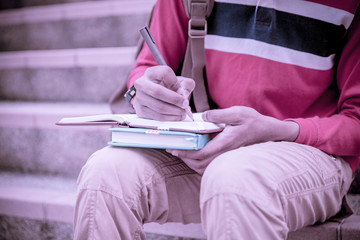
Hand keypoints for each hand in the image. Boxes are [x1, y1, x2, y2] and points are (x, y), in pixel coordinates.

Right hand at [133, 66, 194, 120]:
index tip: (183, 92)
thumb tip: (184, 94)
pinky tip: (177, 116)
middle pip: (158, 92)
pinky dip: (170, 118)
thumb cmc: (167, 87)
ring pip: (158, 107)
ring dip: (174, 111)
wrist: (152, 95)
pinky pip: (157, 116)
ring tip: (183, 112)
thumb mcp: (178, 81)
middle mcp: (142, 84)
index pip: (165, 73)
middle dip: (175, 100)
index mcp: (151, 73)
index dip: (176, 83)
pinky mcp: (141, 111)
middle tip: (185, 104)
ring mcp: (139, 98)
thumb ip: (186, 84)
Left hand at [167, 106, 298, 173]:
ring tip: (182, 153)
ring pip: (205, 168)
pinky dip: (199, 164)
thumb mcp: (237, 112)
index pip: (202, 153)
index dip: (186, 153)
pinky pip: (210, 166)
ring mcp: (227, 157)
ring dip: (191, 163)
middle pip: (200, 164)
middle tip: (174, 150)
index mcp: (226, 142)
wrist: (267, 131)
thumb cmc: (252, 121)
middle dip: (185, 159)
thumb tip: (203, 116)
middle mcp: (225, 153)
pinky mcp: (227, 158)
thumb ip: (218, 114)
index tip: (175, 149)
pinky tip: (195, 155)